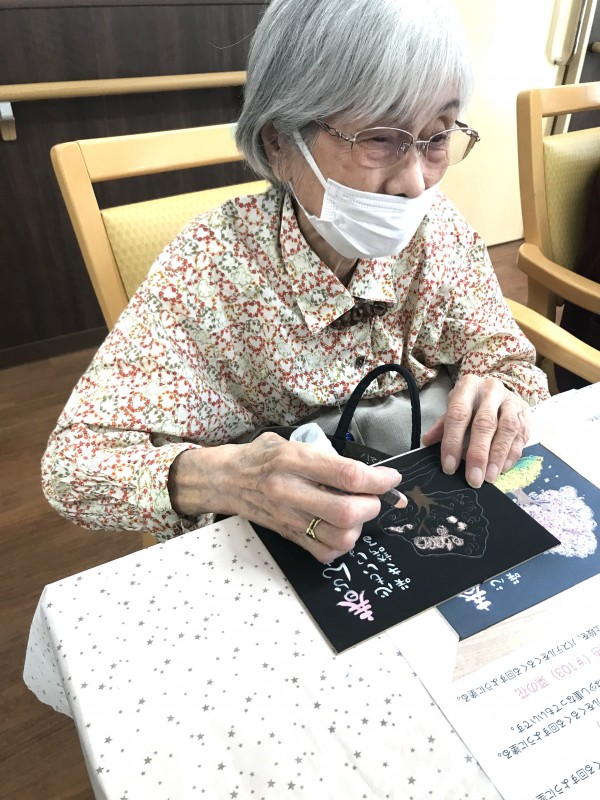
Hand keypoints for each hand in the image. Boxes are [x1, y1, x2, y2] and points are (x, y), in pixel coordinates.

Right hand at [169, 432, 404, 562]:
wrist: (224, 480)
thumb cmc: (260, 457)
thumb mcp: (290, 443)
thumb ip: (326, 457)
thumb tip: (367, 473)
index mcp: (293, 460)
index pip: (347, 474)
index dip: (378, 479)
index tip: (391, 479)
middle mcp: (290, 491)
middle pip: (347, 512)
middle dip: (371, 505)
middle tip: (371, 497)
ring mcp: (288, 518)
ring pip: (340, 538)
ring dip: (358, 527)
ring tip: (354, 513)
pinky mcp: (287, 537)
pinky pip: (324, 553)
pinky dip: (340, 545)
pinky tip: (338, 529)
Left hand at [421, 374, 529, 487]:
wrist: (496, 390)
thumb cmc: (471, 403)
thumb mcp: (454, 408)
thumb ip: (442, 425)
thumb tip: (427, 441)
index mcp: (468, 386)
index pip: (458, 414)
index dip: (452, 441)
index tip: (449, 467)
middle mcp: (491, 390)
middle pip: (485, 423)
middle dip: (478, 454)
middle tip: (473, 479)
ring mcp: (511, 401)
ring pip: (507, 429)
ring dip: (498, 457)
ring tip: (489, 477)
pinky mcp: (525, 413)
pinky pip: (521, 436)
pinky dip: (511, 455)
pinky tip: (502, 469)